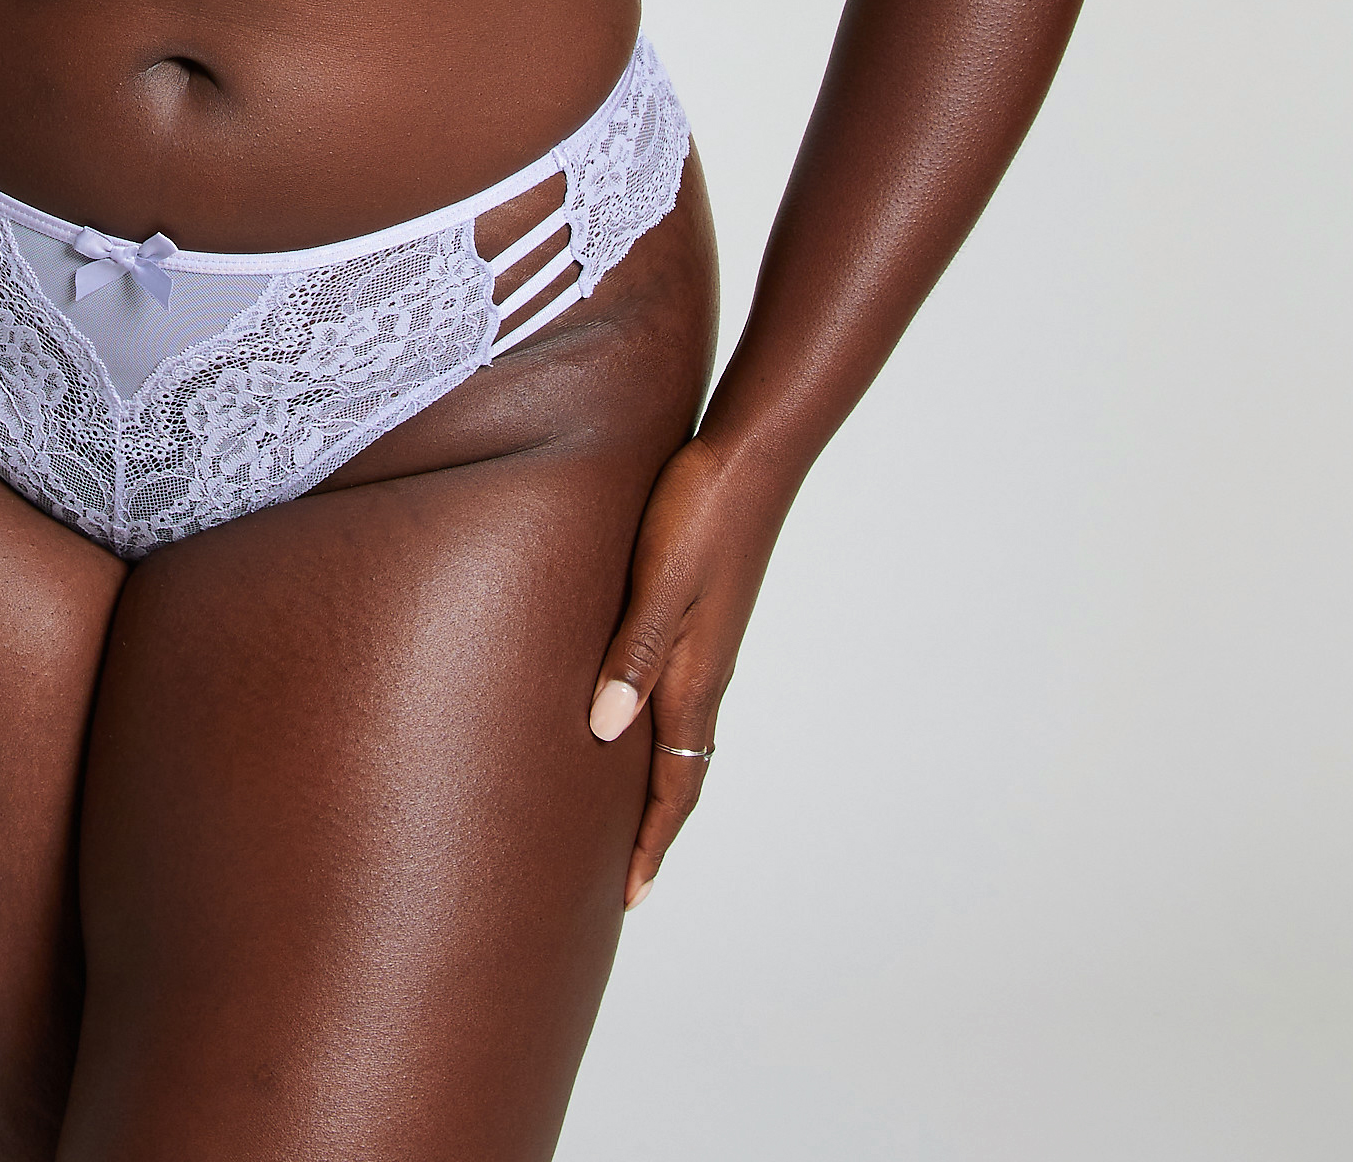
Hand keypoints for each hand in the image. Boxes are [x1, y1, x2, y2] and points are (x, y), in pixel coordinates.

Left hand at [588, 434, 792, 910]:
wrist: (750, 455)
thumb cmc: (700, 510)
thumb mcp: (660, 581)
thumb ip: (633, 653)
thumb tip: (602, 732)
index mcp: (696, 673)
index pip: (677, 783)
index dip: (651, 842)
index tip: (629, 898)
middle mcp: (704, 669)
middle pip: (680, 772)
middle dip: (651, 829)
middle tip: (619, 879)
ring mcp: (706, 643)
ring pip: (677, 734)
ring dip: (652, 783)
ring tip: (615, 815)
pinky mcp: (699, 612)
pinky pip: (675, 693)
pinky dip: (653, 729)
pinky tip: (624, 716)